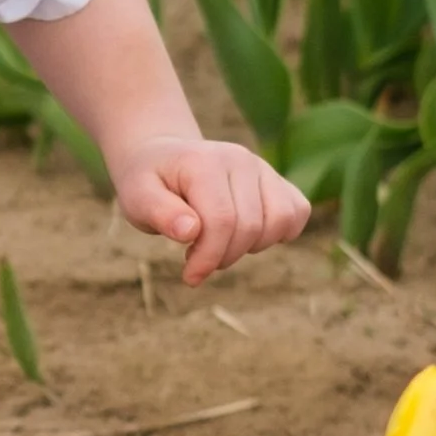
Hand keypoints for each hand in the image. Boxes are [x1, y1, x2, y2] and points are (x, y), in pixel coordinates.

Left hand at [114, 135, 309, 286]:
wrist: (163, 159)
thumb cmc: (148, 184)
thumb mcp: (137, 198)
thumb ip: (159, 214)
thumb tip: (191, 231)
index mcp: (205, 163)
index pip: (222, 221)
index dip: (208, 258)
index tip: (189, 276)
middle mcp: (240, 159)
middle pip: (250, 227)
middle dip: (224, 257)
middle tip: (197, 259)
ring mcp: (262, 167)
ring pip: (280, 221)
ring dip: (251, 247)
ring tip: (220, 244)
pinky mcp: (276, 179)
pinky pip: (298, 211)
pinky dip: (280, 233)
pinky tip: (249, 236)